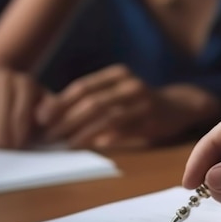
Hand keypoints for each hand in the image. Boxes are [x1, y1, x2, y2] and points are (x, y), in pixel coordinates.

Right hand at [0, 67, 45, 148]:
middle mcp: (2, 82)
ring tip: (1, 146)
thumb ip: (51, 108)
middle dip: (7, 142)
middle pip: (1, 123)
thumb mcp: (41, 96)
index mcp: (24, 83)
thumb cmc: (23, 92)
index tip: (22, 145)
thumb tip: (44, 121)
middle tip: (11, 149)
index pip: (20, 118)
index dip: (21, 136)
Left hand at [36, 65, 220, 148]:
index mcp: (118, 74)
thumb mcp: (119, 94)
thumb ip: (93, 101)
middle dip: (66, 120)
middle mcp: (130, 84)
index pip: (82, 87)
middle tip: (47, 135)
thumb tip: (52, 116)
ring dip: (81, 132)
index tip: (40, 119)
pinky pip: (122, 129)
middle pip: (91, 101)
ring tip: (64, 144)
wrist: (180, 107)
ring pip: (105, 116)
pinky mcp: (152, 119)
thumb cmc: (141, 104)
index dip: (60, 103)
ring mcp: (143, 101)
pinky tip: (88, 146)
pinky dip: (103, 138)